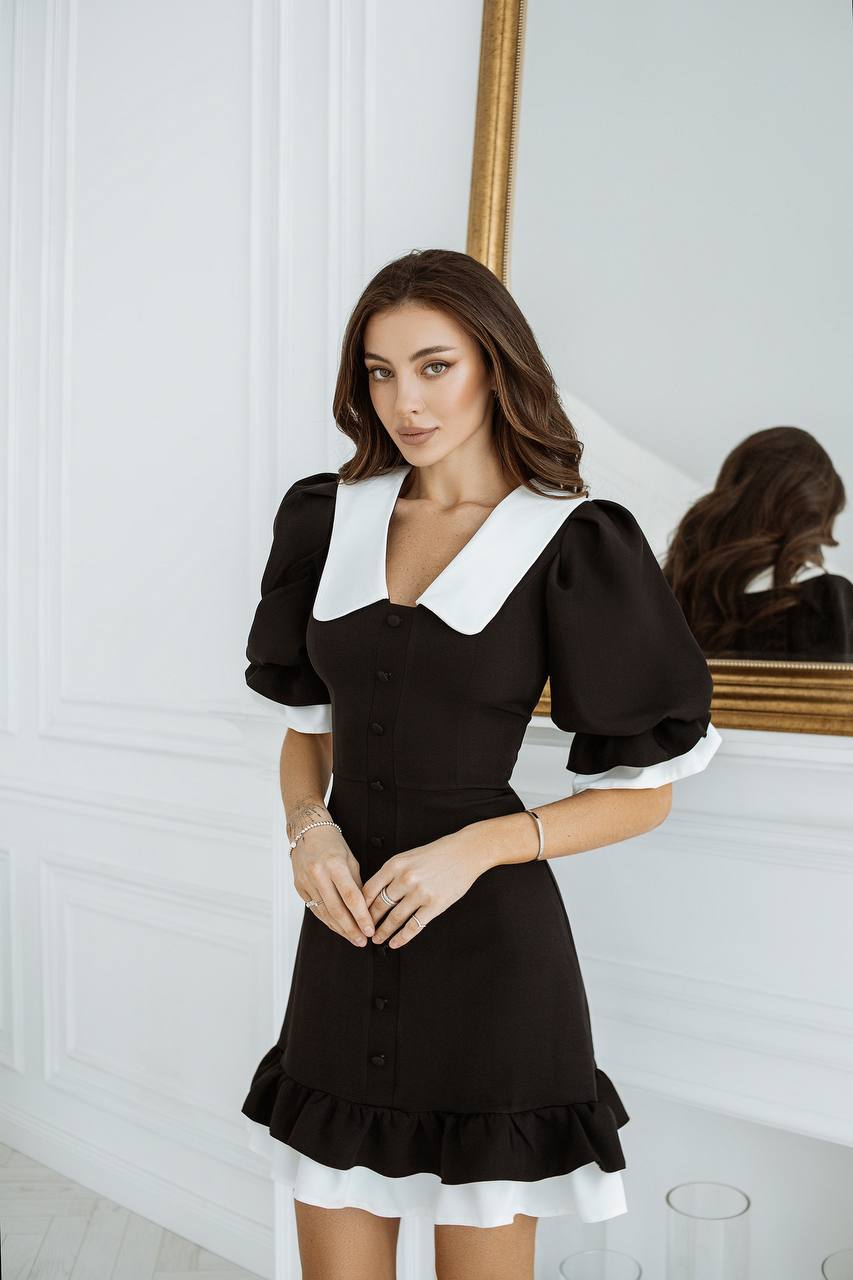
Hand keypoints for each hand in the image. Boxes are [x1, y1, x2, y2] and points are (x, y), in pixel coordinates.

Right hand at [291, 824, 375, 946]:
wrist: (307, 832)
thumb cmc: (333, 844)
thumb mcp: (350, 860)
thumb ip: (357, 884)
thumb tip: (365, 909)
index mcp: (334, 864)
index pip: (351, 897)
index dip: (361, 916)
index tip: (370, 930)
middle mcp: (318, 874)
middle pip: (336, 909)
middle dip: (351, 929)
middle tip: (362, 941)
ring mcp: (306, 882)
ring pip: (324, 913)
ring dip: (339, 928)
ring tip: (353, 938)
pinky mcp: (299, 887)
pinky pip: (315, 909)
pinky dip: (327, 920)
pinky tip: (338, 928)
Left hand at [361, 833, 484, 949]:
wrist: (465, 853)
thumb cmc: (437, 854)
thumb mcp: (408, 857)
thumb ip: (391, 873)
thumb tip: (374, 894)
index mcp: (395, 864)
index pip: (368, 889)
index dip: (359, 906)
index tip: (355, 915)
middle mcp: (405, 879)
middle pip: (379, 906)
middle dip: (369, 921)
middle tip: (363, 930)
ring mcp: (420, 893)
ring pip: (394, 918)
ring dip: (383, 932)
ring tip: (377, 939)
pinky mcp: (435, 905)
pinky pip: (414, 926)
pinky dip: (402, 937)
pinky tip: (395, 943)